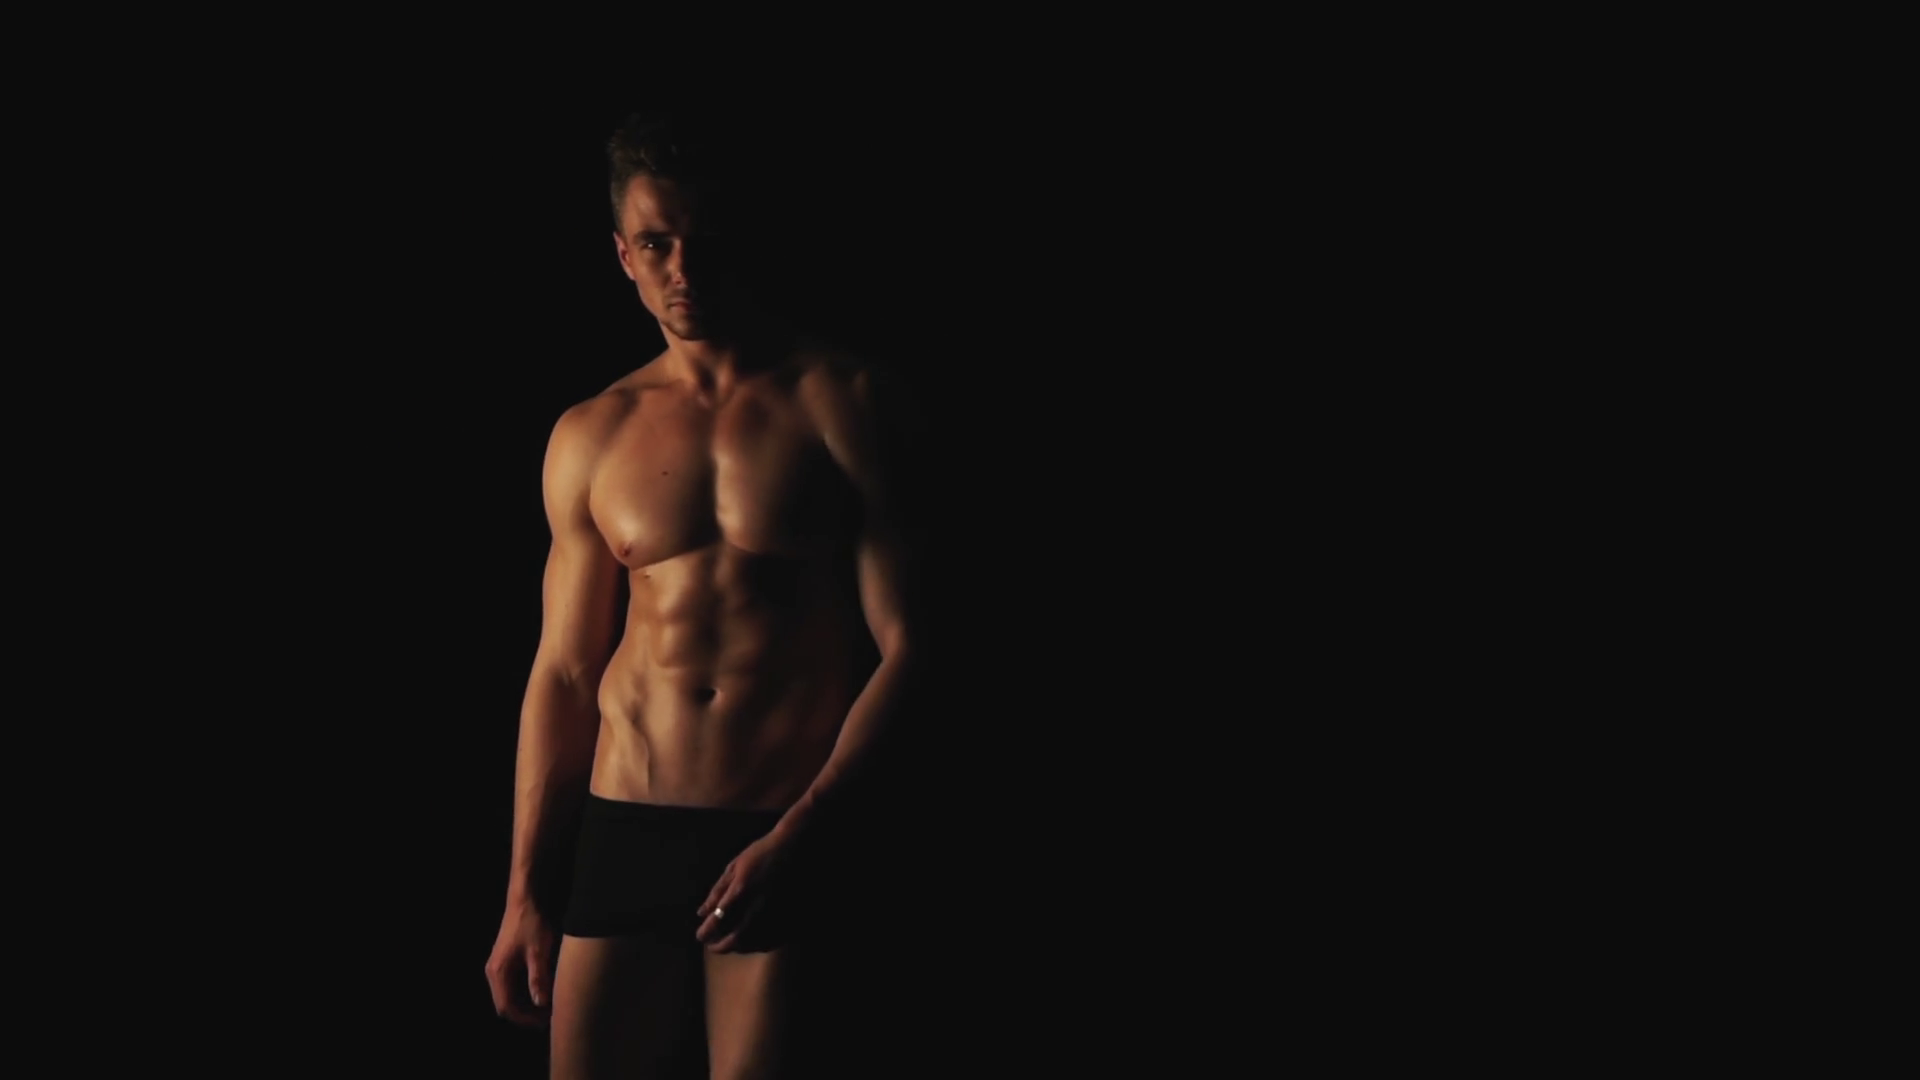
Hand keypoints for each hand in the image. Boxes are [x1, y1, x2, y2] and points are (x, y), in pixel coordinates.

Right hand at [485, 898, 557, 1026]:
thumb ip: (538, 978)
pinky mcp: (505, 962)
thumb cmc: (531, 924)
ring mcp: (498, 967)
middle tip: (547, 1017)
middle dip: (526, 1014)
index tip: (544, 1022)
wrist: (525, 900)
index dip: (525, 1019)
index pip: (506, 1007)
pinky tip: (541, 992)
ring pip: (509, 996)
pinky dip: (525, 994)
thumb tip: (541, 1004)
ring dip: (526, 1005)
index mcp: (498, 972)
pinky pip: (512, 986)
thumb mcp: (539, 952)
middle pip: (505, 1004)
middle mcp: (493, 972)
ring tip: (547, 1008)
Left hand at [696, 828, 798, 952]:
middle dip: (720, 947)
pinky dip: (757, 946)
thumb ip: (718, 891)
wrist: (795, 847)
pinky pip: (772, 940)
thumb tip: (701, 913)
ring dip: (737, 947)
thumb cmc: (761, 853)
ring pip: (753, 943)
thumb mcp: (735, 866)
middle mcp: (757, 906)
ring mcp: (774, 913)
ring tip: (730, 944)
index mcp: (740, 891)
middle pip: (734, 939)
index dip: (705, 932)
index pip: (717, 921)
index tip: (700, 935)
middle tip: (712, 946)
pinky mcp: (789, 917)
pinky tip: (751, 942)